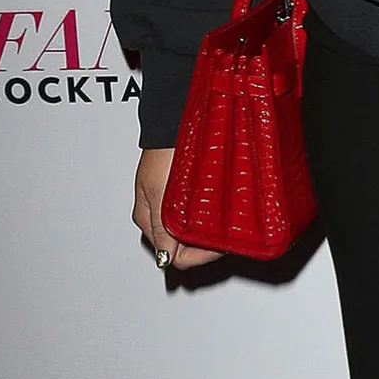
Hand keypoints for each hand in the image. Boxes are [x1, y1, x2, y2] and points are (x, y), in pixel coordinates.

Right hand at [132, 149, 221, 270]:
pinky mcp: (181, 193)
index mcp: (147, 220)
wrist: (173, 121)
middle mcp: (157, 216)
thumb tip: (166, 258)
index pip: (175, 257)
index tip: (222, 246)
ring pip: (191, 232)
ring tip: (229, 223)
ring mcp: (169, 205)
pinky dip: (209, 217)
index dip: (201, 256)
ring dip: (209, 232)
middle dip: (208, 245)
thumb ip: (163, 226)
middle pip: (184, 247)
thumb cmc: (164, 149)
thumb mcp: (160, 191)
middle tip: (231, 235)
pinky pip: (195, 214)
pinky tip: (222, 210)